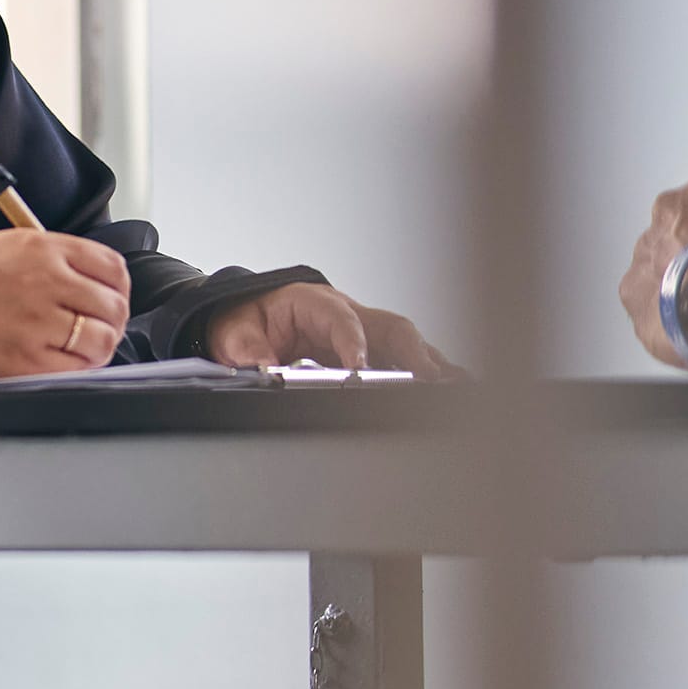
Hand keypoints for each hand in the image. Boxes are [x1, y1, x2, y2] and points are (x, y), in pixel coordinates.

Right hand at [0, 228, 134, 380]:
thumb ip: (59, 260)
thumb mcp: (14, 246)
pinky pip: (77, 368)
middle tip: (100, 328)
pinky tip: (64, 362)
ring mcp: (40, 323)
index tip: (112, 298)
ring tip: (82, 348)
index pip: (112, 268)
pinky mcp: (28, 360)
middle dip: (112, 320)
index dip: (119, 289)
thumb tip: (97, 284)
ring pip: (102, 340)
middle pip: (113, 306)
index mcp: (46, 250)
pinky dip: (79, 368)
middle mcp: (48, 282)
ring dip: (99, 346)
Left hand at [200, 282, 450, 375]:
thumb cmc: (244, 319)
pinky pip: (397, 357)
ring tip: (453, 384)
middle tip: (427, 378)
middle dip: (411, 352)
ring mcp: (359, 329)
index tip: (360, 370)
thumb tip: (264, 367)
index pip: (342, 320)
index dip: (354, 344)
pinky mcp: (364, 348)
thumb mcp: (234, 333)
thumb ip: (249, 350)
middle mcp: (344, 312)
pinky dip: (419, 371)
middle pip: (389, 327)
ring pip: (402, 342)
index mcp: (313, 301)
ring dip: (426, 362)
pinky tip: (443, 387)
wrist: (241, 315)